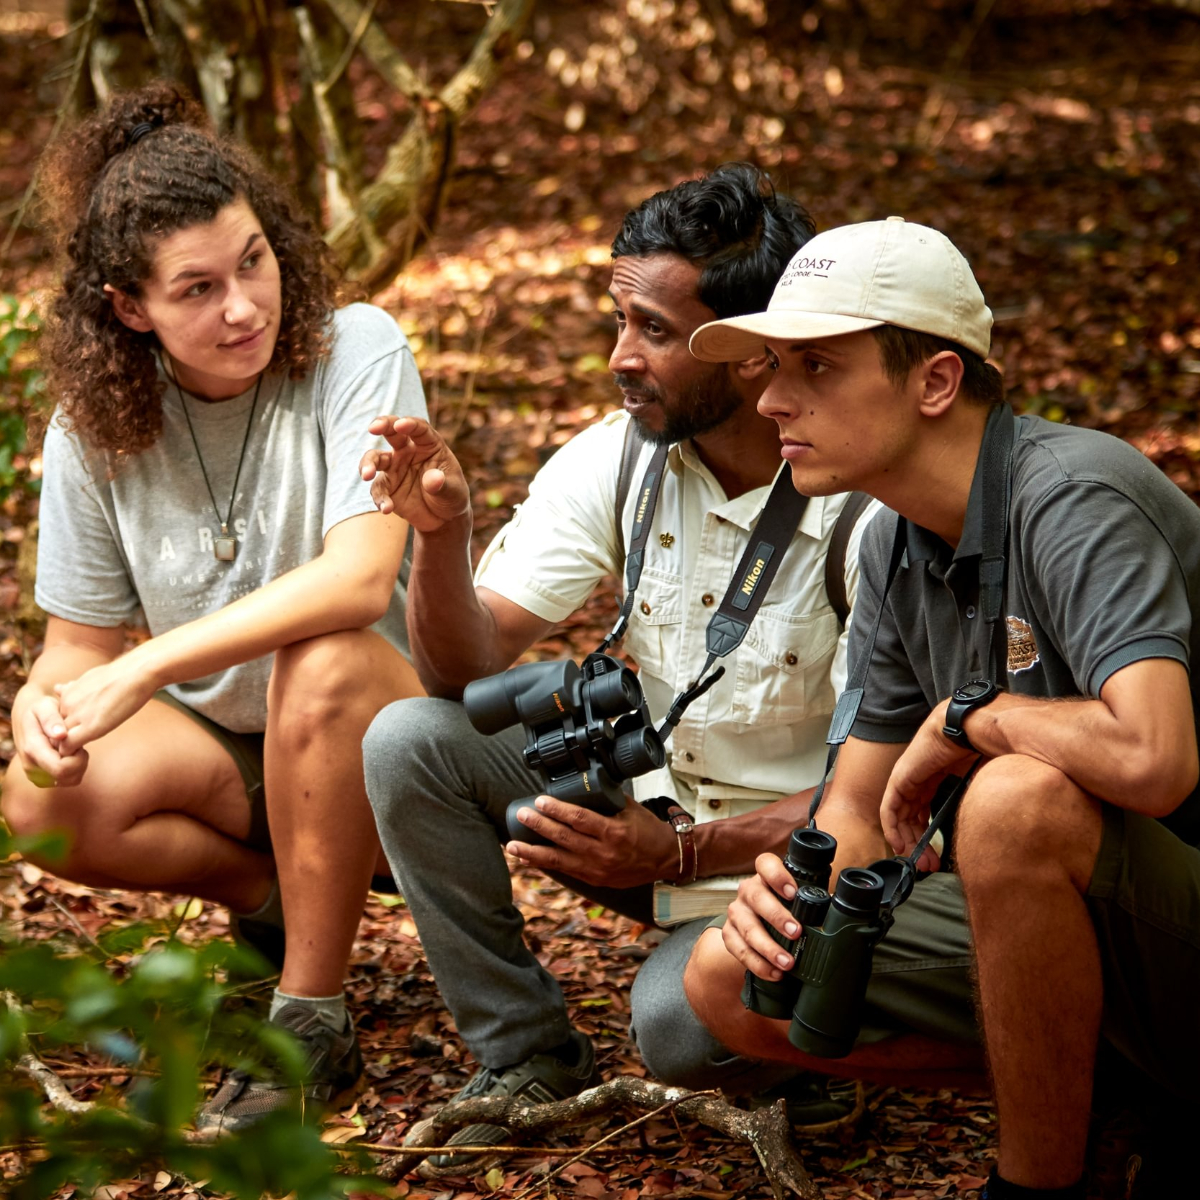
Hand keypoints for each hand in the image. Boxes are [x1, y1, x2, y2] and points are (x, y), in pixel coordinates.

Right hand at [11, 686, 90, 786]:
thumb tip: (61, 735)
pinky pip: (68, 780)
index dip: (77, 758)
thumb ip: (51, 719)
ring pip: (70, 780)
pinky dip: (75, 768)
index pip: (61, 768)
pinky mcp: (43, 777)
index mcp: (33, 750)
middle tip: (78, 742)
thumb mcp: (44, 706)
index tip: (78, 741)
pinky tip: (72, 752)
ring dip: (78, 765)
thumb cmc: (39, 708)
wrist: (27, 716)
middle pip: (67, 777)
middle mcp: (32, 766)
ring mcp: (36, 774)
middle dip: (79, 760)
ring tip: (74, 746)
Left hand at [53, 655, 157, 755]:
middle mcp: (66, 704)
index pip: (56, 718)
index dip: (66, 727)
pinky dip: (73, 752)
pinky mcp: (89, 727)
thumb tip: (58, 688)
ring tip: (81, 750)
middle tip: (78, 744)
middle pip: (55, 730)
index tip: (77, 733)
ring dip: (69, 746)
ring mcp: (76, 715)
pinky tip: (85, 751)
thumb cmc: (123, 674)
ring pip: (60, 739)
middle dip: (64, 738)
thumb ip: (73, 688)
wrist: (138, 673)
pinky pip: (68, 746)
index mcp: (67, 693)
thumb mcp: (91, 677)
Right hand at [359, 416, 470, 532]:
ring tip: (367, 475)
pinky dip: (380, 498)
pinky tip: (386, 509)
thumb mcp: (454, 492)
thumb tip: (432, 479)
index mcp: (429, 445)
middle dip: (381, 425)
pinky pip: (378, 489)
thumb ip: (442, 485)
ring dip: (369, 464)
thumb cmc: (452, 497)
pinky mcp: (387, 486)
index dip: (410, 424)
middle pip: (392, 432)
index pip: (419, 429)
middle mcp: (408, 452)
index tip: (400, 425)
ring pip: (375, 458)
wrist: (443, 519)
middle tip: (372, 428)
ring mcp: (395, 468)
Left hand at [504, 795, 677, 888]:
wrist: (665, 859)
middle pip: (564, 839)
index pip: (579, 819)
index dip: (557, 810)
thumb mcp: (630, 809)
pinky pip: (565, 871)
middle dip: (539, 826)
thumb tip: (583, 782)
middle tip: (522, 815)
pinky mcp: (594, 879)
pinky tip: (528, 859)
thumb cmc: (648, 831)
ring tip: (512, 846)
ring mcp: (597, 869)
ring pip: (558, 860)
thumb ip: (606, 798)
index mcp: (614, 832)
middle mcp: (604, 853)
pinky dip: (545, 864)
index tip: (540, 801)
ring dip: (532, 852)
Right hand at [721, 853, 801, 983]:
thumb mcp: (797, 902)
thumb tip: (841, 914)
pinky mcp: (729, 934)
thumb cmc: (786, 911)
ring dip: (768, 947)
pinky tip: (774, 973)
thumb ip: (814, 903)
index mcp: (766, 877)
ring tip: (787, 962)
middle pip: (756, 897)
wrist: (759, 926)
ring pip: (748, 927)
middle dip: (777, 916)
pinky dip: (758, 964)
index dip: (778, 876)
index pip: (766, 864)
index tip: (794, 893)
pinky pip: (740, 950)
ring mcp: (736, 912)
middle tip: (796, 932)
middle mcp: (748, 891)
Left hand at [880, 701, 980, 868]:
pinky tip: (900, 844)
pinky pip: (889, 807)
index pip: (924, 812)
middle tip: (928, 866)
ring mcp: (908, 778)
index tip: (936, 856)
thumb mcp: (979, 782)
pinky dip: (892, 827)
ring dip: (907, 841)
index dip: (928, 835)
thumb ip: (975, 801)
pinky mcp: (900, 778)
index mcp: (936, 778)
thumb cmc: (983, 748)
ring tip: (918, 862)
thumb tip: (984, 825)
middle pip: (911, 818)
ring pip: (899, 817)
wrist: (972, 728)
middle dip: (919, 844)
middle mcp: (919, 779)